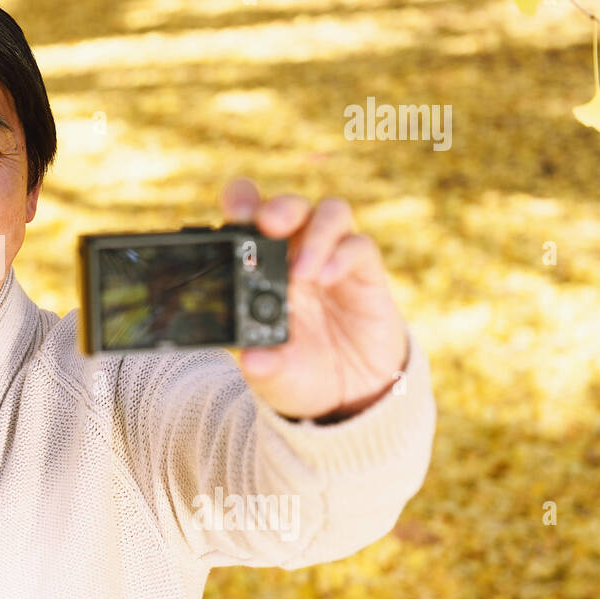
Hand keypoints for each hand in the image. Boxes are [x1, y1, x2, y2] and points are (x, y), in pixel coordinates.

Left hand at [220, 177, 408, 421]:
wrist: (350, 396)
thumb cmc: (301, 374)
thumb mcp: (276, 377)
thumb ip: (263, 368)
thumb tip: (251, 361)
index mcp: (262, 270)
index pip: (250, 219)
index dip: (241, 202)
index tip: (234, 211)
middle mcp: (297, 256)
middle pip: (290, 208)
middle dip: (278, 208)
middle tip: (268, 225)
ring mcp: (332, 261)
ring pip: (329, 214)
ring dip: (314, 234)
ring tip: (302, 272)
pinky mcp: (365, 274)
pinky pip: (359, 246)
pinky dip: (342, 255)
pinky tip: (327, 278)